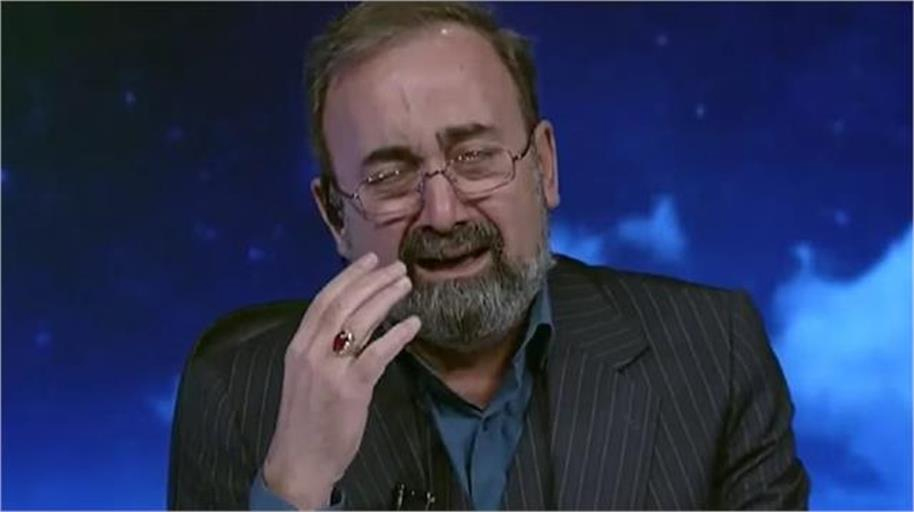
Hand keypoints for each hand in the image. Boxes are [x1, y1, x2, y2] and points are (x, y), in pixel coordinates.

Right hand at [262, 252, 420, 508]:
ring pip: (359, 322)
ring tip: (406, 285)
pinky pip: (376, 354)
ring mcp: (329, 370)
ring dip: (385, 299)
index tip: (370, 260)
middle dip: (371, 281)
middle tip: (397, 267)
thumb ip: (325, 349)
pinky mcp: (349, 390)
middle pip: (343, 304)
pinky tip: (413, 324)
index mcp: (298, 346)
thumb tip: (355, 321)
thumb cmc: (306, 420)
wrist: (299, 461)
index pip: (323, 300)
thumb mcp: (307, 376)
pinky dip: (396, 336)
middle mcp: (310, 352)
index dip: (348, 277)